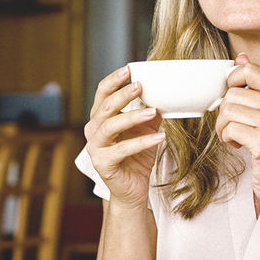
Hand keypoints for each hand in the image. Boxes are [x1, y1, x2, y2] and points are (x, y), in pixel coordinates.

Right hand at [84, 65, 164, 209]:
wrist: (132, 190)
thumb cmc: (136, 158)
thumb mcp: (146, 130)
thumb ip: (150, 111)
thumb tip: (165, 93)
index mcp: (101, 118)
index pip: (102, 93)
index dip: (114, 80)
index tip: (129, 69)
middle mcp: (94, 131)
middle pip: (105, 107)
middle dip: (122, 94)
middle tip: (140, 85)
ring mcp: (96, 148)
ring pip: (110, 126)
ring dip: (132, 116)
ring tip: (152, 111)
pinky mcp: (103, 164)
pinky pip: (122, 150)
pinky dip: (141, 142)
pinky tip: (159, 137)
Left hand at [214, 53, 259, 204]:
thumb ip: (255, 84)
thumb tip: (241, 56)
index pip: (248, 70)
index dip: (232, 82)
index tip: (234, 99)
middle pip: (232, 94)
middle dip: (225, 114)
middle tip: (236, 127)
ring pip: (227, 111)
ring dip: (224, 128)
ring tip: (238, 137)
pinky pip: (229, 129)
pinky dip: (227, 139)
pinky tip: (241, 146)